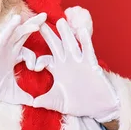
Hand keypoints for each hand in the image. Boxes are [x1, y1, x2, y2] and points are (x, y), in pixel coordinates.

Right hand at [0, 13, 46, 105]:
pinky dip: (11, 27)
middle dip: (35, 25)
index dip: (36, 60)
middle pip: (24, 35)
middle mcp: (8, 50)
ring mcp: (1, 47)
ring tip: (40, 19)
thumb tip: (35, 103)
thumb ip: (23, 96)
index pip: (29, 53)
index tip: (36, 69)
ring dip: (28, 25)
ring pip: (17, 33)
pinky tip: (17, 19)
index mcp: (12, 59)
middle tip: (46, 16)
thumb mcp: (11, 93)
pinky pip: (4, 35)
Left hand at [33, 7, 119, 121]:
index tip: (34, 67)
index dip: (39, 61)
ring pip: (71, 44)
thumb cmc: (78, 103)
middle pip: (55, 45)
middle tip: (39, 21)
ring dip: (66, 33)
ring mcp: (79, 62)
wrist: (98, 107)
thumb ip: (45, 101)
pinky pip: (87, 50)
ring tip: (60, 22)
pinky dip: (85, 41)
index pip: (45, 60)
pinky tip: (81, 31)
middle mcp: (67, 63)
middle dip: (48, 34)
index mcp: (57, 70)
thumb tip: (32, 104)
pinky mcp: (91, 64)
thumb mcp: (57, 102)